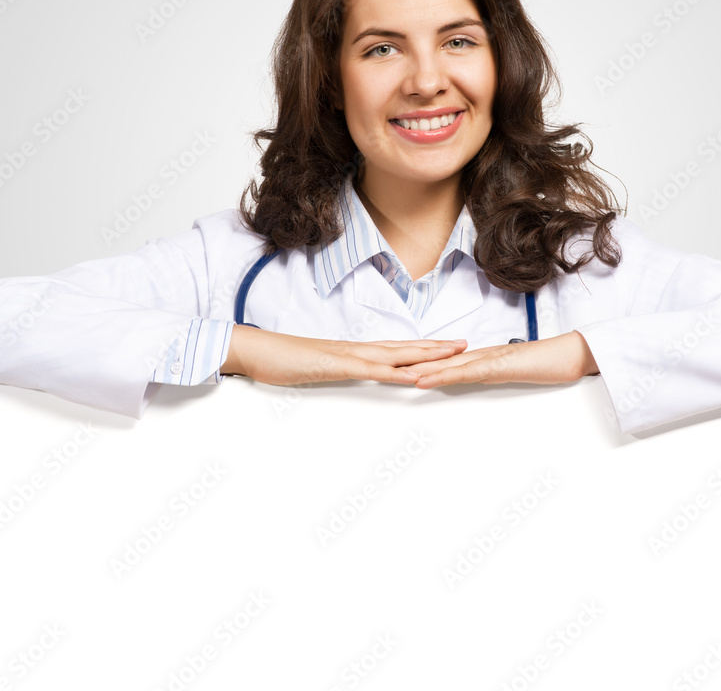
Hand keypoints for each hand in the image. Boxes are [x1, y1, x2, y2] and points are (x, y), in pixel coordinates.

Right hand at [221, 325, 468, 385]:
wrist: (255, 350)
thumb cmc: (279, 359)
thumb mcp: (314, 367)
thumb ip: (333, 369)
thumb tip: (345, 373)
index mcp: (351, 350)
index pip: (394, 349)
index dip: (421, 348)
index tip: (445, 348)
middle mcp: (355, 349)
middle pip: (403, 348)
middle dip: (436, 348)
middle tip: (465, 346)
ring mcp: (347, 355)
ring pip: (395, 355)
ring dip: (425, 356)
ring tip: (452, 355)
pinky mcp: (336, 365)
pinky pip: (370, 370)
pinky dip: (393, 373)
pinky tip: (412, 375)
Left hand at [402, 330, 597, 387]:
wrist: (575, 353)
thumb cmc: (552, 362)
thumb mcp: (521, 372)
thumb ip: (503, 372)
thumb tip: (487, 378)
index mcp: (485, 357)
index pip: (447, 361)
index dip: (423, 364)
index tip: (400, 368)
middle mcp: (481, 354)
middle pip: (440, 360)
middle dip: (412, 366)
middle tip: (384, 369)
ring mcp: (488, 358)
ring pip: (445, 365)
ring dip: (418, 370)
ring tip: (392, 375)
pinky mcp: (497, 364)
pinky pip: (463, 371)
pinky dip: (441, 375)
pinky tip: (424, 379)